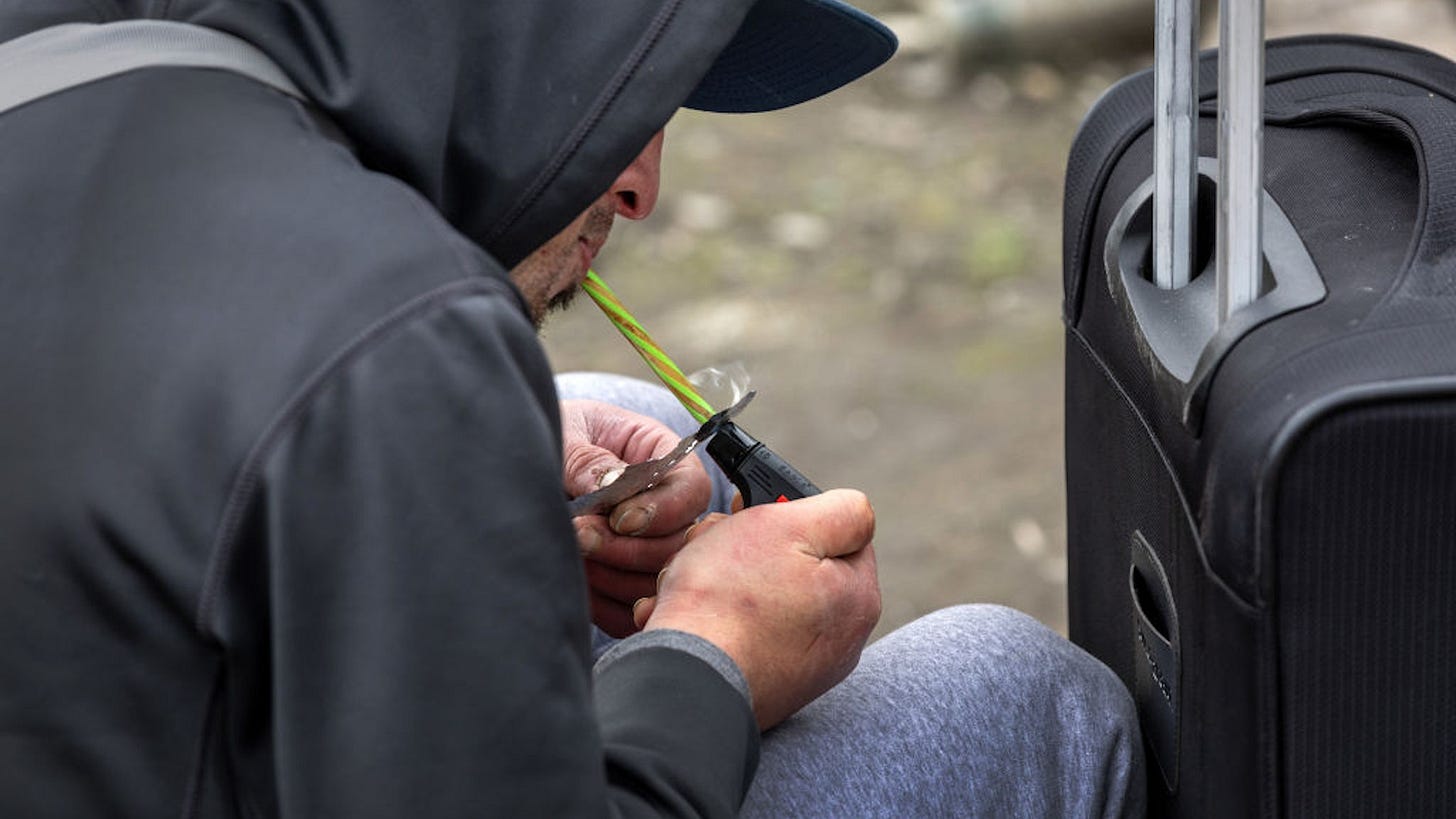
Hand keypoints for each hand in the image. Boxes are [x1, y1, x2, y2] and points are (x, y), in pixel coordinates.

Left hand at [560, 399, 712, 636]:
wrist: (511, 462)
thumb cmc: (547, 435)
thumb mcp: (564, 434)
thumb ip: (588, 460)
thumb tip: (611, 487)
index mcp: (658, 455)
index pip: (692, 488)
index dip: (666, 509)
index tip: (619, 518)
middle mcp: (662, 505)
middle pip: (680, 543)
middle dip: (630, 548)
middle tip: (581, 535)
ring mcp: (644, 547)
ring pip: (658, 582)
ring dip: (614, 576)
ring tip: (571, 552)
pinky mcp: (621, 582)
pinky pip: (630, 612)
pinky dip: (604, 606)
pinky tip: (576, 582)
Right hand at [634, 490, 880, 729]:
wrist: (687, 679)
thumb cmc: (732, 598)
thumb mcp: (788, 526)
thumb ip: (839, 510)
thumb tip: (856, 512)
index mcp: (858, 598)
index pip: (839, 531)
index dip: (794, 513)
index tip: (754, 511)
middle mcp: (841, 640)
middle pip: (797, 564)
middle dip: (753, 548)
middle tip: (715, 546)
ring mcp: (804, 669)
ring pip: (766, 598)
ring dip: (728, 581)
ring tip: (696, 584)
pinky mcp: (766, 686)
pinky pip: (746, 635)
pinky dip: (719, 620)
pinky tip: (693, 618)